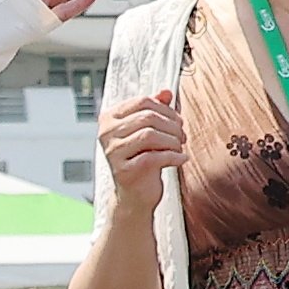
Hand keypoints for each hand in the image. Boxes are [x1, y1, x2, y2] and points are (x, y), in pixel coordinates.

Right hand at [98, 86, 185, 210]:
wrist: (134, 195)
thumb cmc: (141, 160)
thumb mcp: (147, 131)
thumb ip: (155, 110)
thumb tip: (166, 92)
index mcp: (109, 118)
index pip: (143, 101)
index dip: (166, 110)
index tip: (178, 122)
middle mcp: (106, 133)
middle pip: (148, 117)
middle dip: (172, 126)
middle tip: (182, 137)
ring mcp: (113, 152)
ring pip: (150, 135)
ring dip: (173, 140)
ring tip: (180, 147)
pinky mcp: (125, 171)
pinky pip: (155, 157)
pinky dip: (174, 156)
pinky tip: (181, 159)